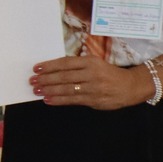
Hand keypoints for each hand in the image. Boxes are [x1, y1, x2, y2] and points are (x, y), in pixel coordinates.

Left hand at [30, 55, 146, 108]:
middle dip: (46, 79)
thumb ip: (78, 66)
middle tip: (32, 81)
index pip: (65, 63)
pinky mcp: (93, 100)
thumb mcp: (96, 64)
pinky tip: (48, 99)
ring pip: (66, 89)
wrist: (130, 86)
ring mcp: (93, 87)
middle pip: (64, 76)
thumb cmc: (109, 74)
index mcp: (91, 61)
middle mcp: (91, 73)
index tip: (36, 68)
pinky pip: (72, 100)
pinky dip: (59, 100)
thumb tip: (54, 71)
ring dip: (49, 90)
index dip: (49, 66)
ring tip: (37, 91)